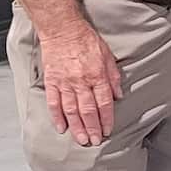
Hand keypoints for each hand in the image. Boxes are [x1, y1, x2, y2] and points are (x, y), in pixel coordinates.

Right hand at [38, 21, 123, 145]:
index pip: (104, 102)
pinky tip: (61, 127)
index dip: (106, 119)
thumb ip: (113, 76)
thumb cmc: (85, 39)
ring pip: (71, 110)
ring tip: (81, 140)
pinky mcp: (52, 81)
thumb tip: (118, 95)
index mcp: (97, 75)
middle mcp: (81, 81)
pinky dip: (57, 117)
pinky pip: (54, 102)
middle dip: (92, 128)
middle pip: (88, 110)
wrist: (62, 29)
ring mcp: (65, 82)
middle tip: (95, 141)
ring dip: (77, 127)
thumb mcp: (107, 55)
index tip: (107, 130)